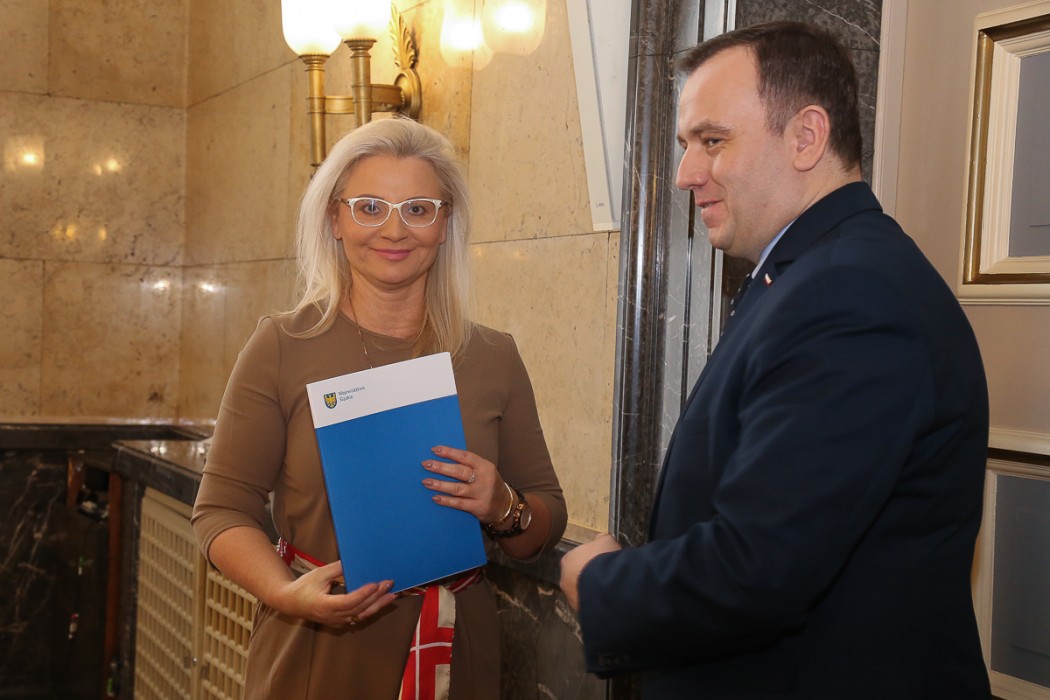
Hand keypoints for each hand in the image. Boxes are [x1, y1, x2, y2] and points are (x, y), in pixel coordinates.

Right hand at [270, 560, 395, 627]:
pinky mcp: (339, 622)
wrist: (289, 603)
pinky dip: (370, 609)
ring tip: (391, 595)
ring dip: (377, 605)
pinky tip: (380, 601)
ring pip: (361, 615)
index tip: (375, 584)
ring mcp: (336, 622)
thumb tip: (355, 561)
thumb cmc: (303, 586)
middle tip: (389, 584)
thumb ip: (337, 569)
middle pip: (358, 609)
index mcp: (324, 606)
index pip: (348, 602)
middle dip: (376, 597)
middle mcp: (332, 617)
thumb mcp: (319, 574)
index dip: (363, 594)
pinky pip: (358, 617)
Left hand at [422, 445, 510, 523]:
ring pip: (457, 488)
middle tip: (426, 464)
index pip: (465, 456)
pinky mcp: (478, 507)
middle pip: (459, 471)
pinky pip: (459, 503)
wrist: (505, 506)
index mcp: (485, 466)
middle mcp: (484, 479)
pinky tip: (435, 497)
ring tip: (426, 481)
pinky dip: (446, 501)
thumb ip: (468, 466)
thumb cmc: (489, 485)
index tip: (434, 450)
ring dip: (440, 484)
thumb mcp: (484, 471)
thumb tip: (442, 459)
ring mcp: (481, 494)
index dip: (449, 452)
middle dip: (441, 467)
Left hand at [559, 533, 620, 610]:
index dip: (590, 559)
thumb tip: (600, 539)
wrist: (607, 584)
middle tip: (605, 575)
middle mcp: (564, 579)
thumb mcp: (606, 541)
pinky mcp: (581, 611)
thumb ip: (601, 539)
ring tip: (609, 588)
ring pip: (582, 592)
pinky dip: (597, 602)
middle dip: (589, 576)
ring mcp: (571, 597)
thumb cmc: (603, 558)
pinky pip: (589, 605)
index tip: (601, 561)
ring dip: (592, 590)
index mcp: (567, 560)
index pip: (576, 559)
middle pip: (577, 576)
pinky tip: (608, 598)